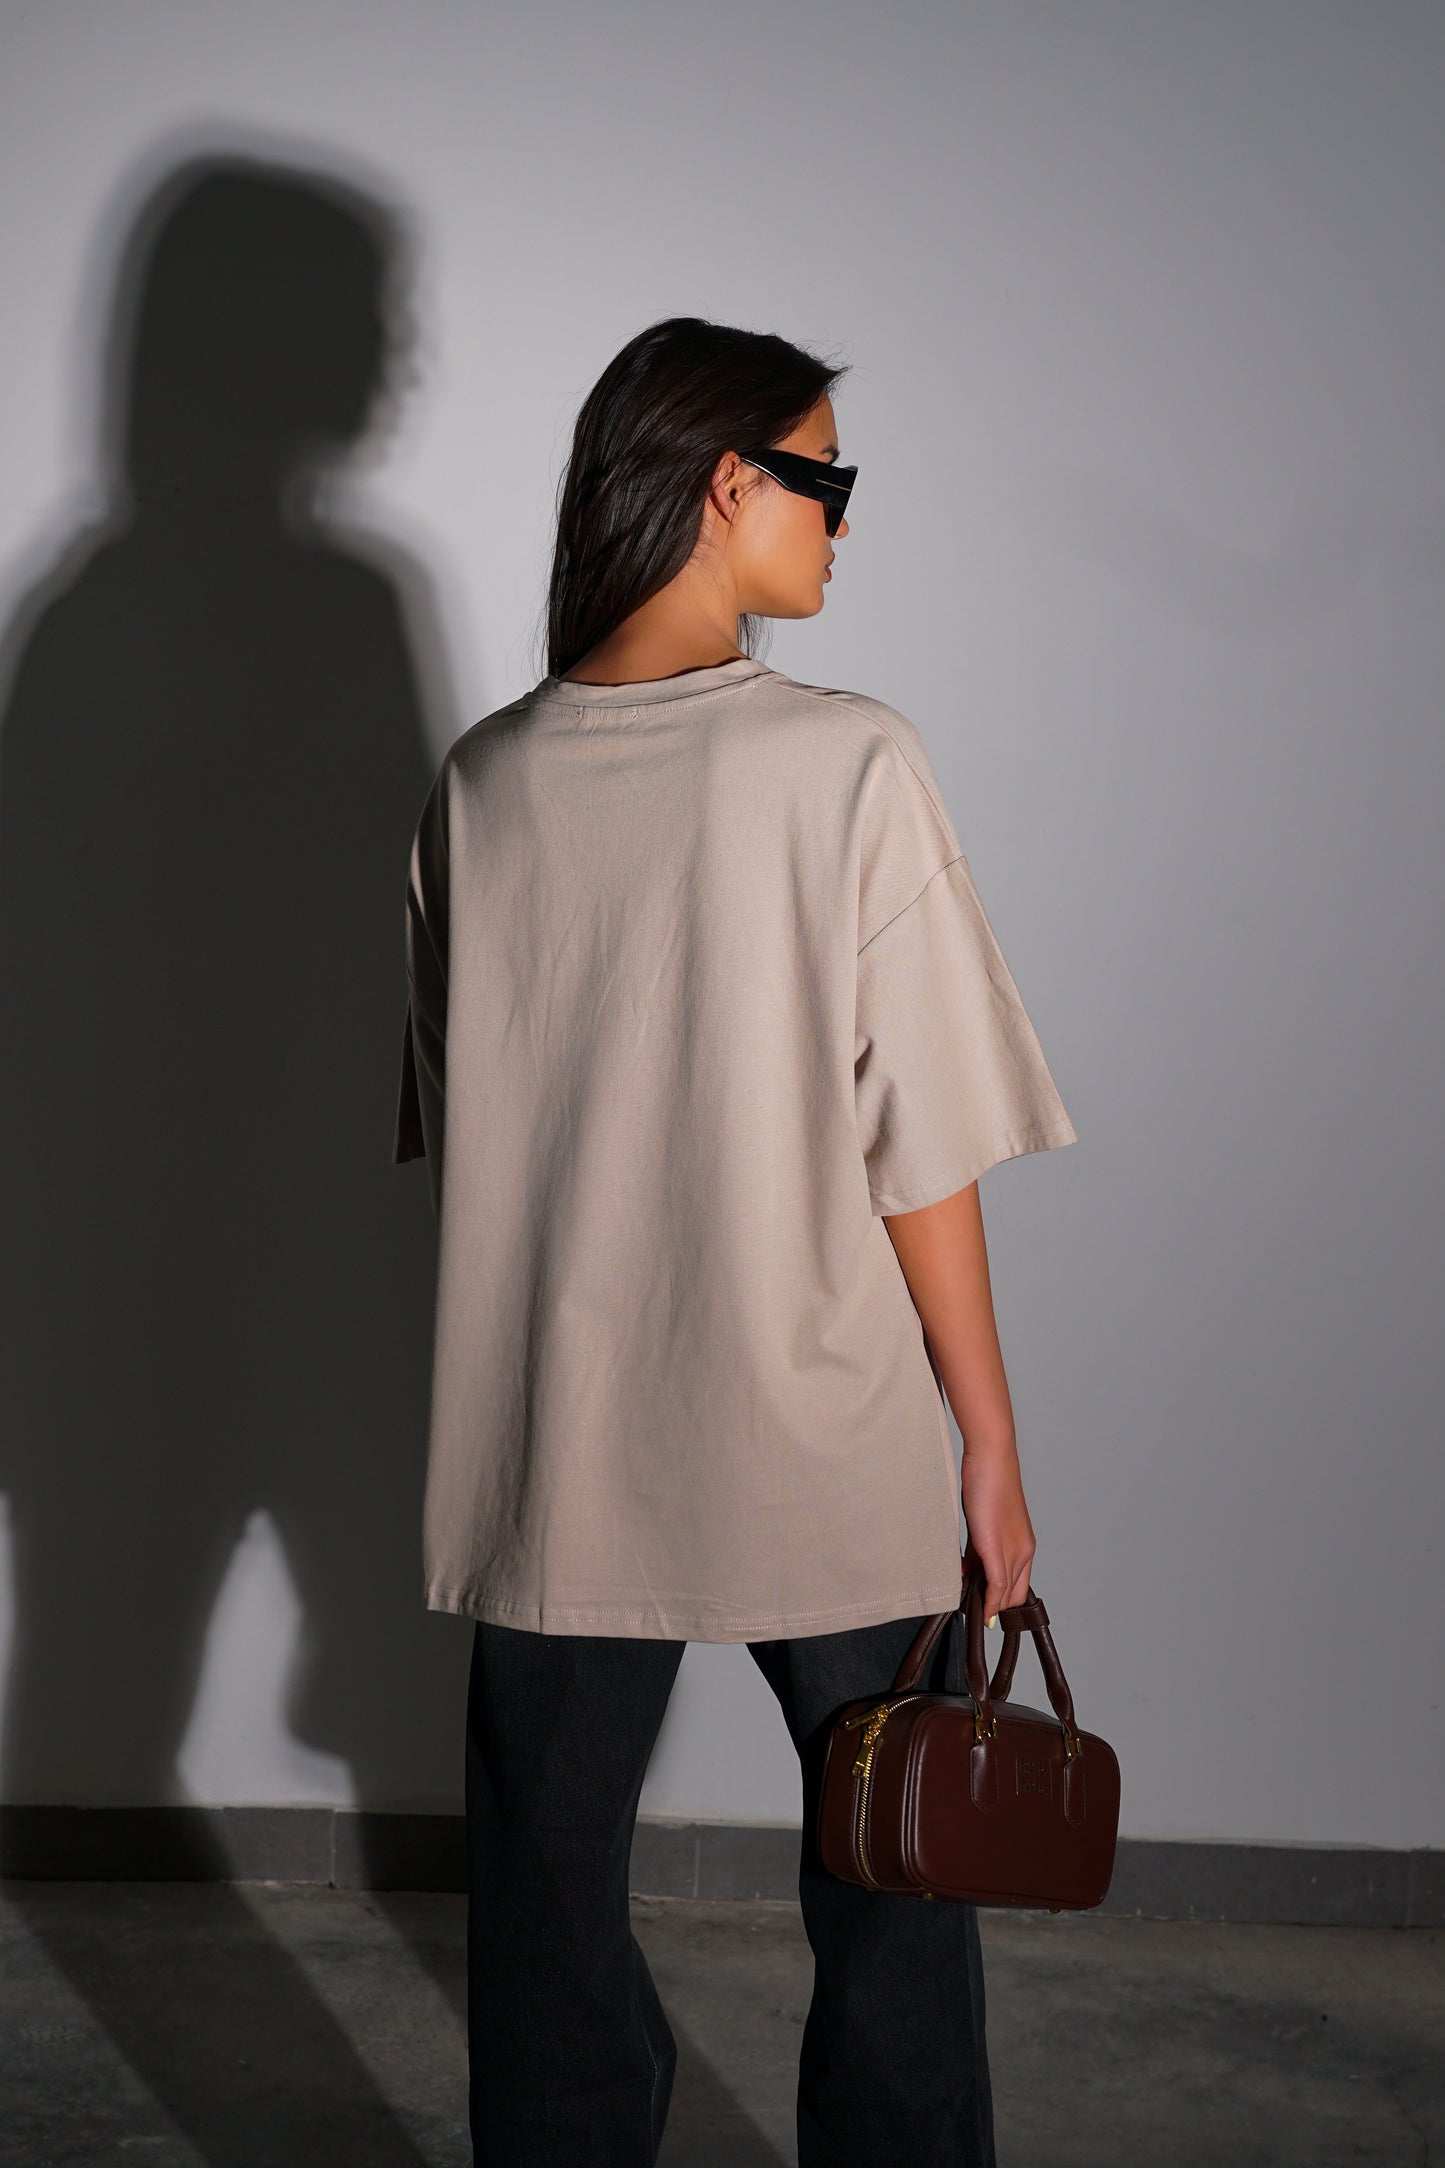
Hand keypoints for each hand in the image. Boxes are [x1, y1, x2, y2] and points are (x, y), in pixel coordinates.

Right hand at [960, 1444, 1035, 1625]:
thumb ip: (979, 1548)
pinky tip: (977, 1607)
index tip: (984, 1607)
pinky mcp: (996, 1547)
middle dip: (994, 1607)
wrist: (991, 1458)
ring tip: (968, 1606)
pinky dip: (988, 1601)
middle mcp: (1024, 1551)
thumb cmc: (987, 1483)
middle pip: (1013, 1595)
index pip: (1019, 1587)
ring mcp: (1012, 1550)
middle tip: (972, 1610)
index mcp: (1025, 1545)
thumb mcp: (984, 1522)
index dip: (1003, 1602)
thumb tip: (969, 1569)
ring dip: (987, 1605)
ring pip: (1005, 1593)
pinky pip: (996, 1585)